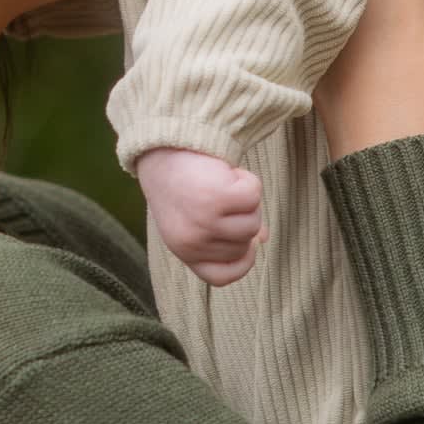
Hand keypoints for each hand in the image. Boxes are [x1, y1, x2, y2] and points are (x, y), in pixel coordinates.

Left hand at [134, 147, 267, 284]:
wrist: (162, 146)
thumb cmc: (183, 182)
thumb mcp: (197, 214)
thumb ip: (226, 232)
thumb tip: (261, 240)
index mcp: (184, 251)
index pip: (222, 277)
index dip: (242, 261)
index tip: (247, 243)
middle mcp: (192, 242)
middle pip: (245, 244)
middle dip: (243, 219)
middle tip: (223, 197)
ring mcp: (204, 222)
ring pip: (252, 222)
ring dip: (247, 200)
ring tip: (224, 184)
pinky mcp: (217, 198)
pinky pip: (254, 196)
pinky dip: (249, 181)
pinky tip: (229, 173)